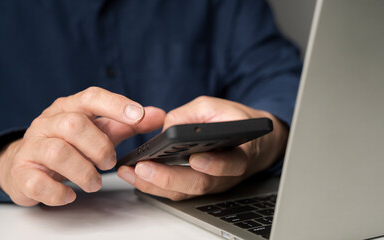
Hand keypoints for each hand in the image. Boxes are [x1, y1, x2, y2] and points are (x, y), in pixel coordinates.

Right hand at [0, 87, 164, 205]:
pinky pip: (38, 182)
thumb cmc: (68, 143)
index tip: (139, 115)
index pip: (91, 98)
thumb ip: (127, 123)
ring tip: (95, 182)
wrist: (23, 163)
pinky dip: (59, 192)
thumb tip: (158, 115)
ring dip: (84, 171)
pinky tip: (71, 194)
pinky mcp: (22, 173)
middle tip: (110, 162)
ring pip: (57, 153)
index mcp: (69, 108)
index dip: (116, 105)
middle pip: (74, 125)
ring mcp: (32, 147)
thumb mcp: (98, 130)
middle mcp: (48, 123)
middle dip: (99, 146)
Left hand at [117, 96, 288, 200]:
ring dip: (156, 185)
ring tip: (131, 172)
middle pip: (200, 183)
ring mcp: (212, 184)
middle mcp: (227, 174)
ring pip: (185, 192)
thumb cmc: (234, 121)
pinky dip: (155, 186)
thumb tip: (165, 128)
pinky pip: (177, 192)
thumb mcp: (216, 107)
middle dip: (170, 178)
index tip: (195, 159)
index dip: (214, 164)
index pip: (231, 163)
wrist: (252, 142)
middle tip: (145, 168)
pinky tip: (135, 176)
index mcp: (241, 152)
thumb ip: (191, 115)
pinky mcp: (198, 187)